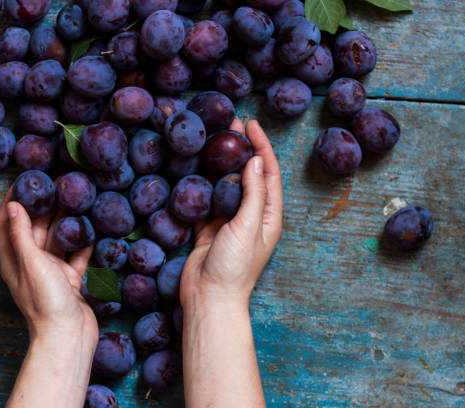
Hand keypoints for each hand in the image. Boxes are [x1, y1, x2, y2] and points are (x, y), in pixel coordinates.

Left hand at [0, 187, 97, 344]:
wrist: (69, 336)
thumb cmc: (46, 302)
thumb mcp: (31, 263)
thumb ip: (22, 234)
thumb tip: (13, 205)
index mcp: (14, 260)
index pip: (8, 223)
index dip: (13, 201)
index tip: (24, 180)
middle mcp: (31, 264)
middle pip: (36, 228)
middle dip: (45, 206)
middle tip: (58, 183)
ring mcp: (51, 271)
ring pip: (58, 239)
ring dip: (66, 220)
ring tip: (76, 198)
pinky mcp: (70, 279)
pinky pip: (77, 254)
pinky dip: (83, 241)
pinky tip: (92, 225)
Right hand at [181, 119, 282, 307]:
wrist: (209, 297)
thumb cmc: (234, 268)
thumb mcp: (249, 226)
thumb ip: (253, 193)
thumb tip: (255, 161)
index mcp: (268, 216)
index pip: (268, 173)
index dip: (262, 147)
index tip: (251, 125)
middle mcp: (251, 216)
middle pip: (248, 175)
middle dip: (241, 149)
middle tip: (231, 125)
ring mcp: (229, 222)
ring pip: (226, 185)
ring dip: (221, 163)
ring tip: (213, 141)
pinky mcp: (209, 228)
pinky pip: (207, 200)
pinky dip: (202, 184)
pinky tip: (195, 168)